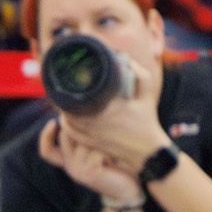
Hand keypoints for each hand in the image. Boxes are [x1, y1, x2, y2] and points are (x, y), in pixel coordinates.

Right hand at [38, 119, 141, 204]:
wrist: (127, 191)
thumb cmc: (117, 167)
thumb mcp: (99, 151)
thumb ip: (87, 140)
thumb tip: (82, 115)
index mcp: (69, 162)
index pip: (47, 151)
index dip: (45, 137)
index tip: (53, 121)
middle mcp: (70, 166)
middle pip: (65, 137)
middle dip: (84, 130)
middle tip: (105, 135)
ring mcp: (78, 169)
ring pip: (84, 140)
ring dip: (102, 141)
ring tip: (114, 152)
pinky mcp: (89, 170)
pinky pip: (96, 149)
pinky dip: (109, 150)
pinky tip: (116, 159)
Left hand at [58, 50, 169, 170]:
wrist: (147, 151)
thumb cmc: (147, 122)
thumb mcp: (148, 97)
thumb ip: (141, 76)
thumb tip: (127, 60)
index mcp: (108, 108)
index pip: (80, 95)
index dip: (71, 86)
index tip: (70, 77)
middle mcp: (96, 122)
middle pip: (68, 106)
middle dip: (65, 96)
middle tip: (65, 86)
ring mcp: (90, 134)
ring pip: (66, 120)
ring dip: (63, 110)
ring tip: (64, 100)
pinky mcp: (89, 143)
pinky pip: (69, 132)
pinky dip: (65, 123)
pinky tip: (65, 117)